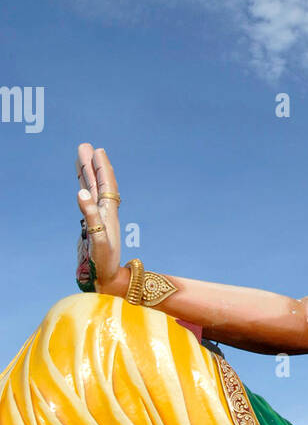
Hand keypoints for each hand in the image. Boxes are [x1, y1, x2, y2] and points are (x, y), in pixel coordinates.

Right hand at [75, 144, 122, 291]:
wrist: (108, 277)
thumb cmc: (105, 261)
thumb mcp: (99, 238)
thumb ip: (90, 216)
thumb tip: (81, 192)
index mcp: (108, 212)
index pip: (105, 184)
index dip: (101, 168)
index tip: (97, 150)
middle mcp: (105, 212)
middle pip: (98, 183)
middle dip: (92, 165)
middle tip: (85, 146)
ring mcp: (98, 217)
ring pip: (92, 190)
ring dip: (87, 174)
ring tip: (81, 158)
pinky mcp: (92, 224)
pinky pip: (88, 201)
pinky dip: (84, 190)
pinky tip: (82, 186)